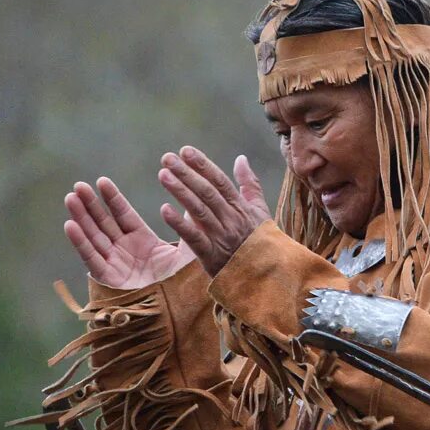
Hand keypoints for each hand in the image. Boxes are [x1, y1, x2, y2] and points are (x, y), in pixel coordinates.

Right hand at [63, 177, 194, 287]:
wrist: (179, 314)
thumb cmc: (184, 285)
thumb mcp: (187, 252)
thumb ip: (189, 227)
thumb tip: (198, 202)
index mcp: (143, 242)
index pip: (124, 215)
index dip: (112, 199)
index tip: (101, 181)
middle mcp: (125, 252)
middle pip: (104, 223)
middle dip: (91, 205)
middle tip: (78, 185)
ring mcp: (115, 265)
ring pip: (94, 237)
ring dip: (81, 218)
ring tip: (70, 197)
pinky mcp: (109, 280)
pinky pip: (92, 259)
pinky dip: (81, 243)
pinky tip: (70, 225)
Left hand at [157, 146, 271, 276]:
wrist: (267, 279)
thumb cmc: (261, 243)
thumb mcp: (260, 212)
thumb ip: (250, 185)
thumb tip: (241, 158)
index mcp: (241, 208)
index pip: (220, 181)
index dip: (203, 165)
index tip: (185, 151)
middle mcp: (232, 220)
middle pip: (207, 192)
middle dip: (187, 173)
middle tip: (167, 158)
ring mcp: (222, 238)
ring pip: (199, 210)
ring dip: (180, 191)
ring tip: (163, 175)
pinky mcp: (212, 257)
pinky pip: (194, 238)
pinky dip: (179, 224)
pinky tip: (164, 210)